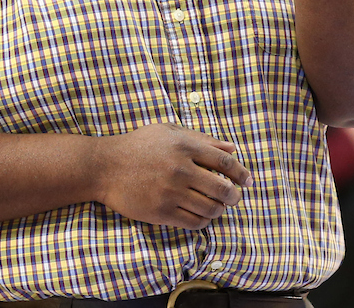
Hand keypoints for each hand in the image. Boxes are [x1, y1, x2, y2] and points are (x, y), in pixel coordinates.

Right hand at [95, 123, 252, 229]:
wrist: (105, 167)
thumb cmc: (139, 146)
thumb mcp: (170, 132)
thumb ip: (203, 139)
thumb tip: (233, 148)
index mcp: (185, 146)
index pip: (225, 161)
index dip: (241, 172)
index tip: (248, 180)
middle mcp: (180, 169)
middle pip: (222, 188)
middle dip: (235, 196)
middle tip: (235, 197)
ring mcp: (170, 192)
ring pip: (210, 208)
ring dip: (220, 210)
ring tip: (218, 207)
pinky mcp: (161, 212)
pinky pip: (193, 222)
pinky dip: (204, 221)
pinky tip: (202, 216)